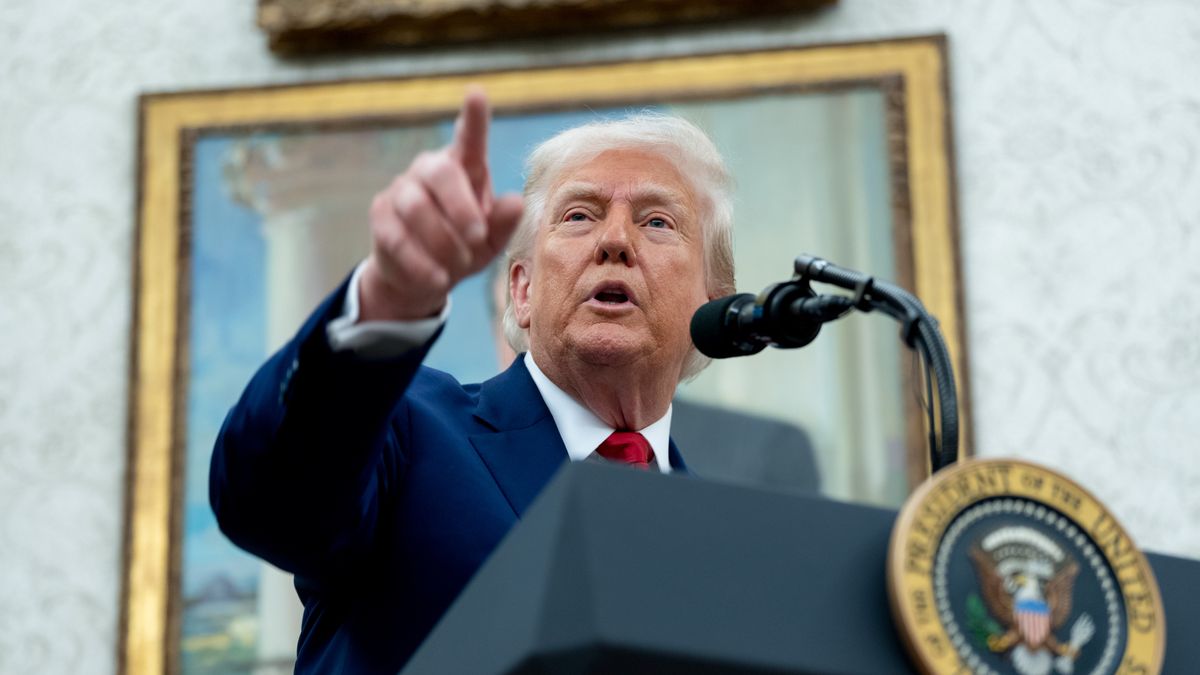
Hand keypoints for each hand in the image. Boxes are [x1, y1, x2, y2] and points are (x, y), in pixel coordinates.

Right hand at [359, 86, 523, 320]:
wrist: (426, 277)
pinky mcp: (380, 216)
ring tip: (459, 265)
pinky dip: (421, 263)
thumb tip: (516, 203)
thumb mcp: (493, 240)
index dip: (473, 118)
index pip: (469, 138)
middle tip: (478, 237)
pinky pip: (397, 237)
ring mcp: (401, 190)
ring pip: (415, 208)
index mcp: (465, 167)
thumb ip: (504, 223)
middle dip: (460, 208)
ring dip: (442, 241)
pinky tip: (438, 279)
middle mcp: (430, 170)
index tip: (476, 94)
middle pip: (439, 173)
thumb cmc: (467, 247)